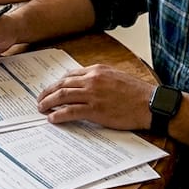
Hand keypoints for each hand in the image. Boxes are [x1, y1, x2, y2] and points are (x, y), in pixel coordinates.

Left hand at [37, 64, 153, 130]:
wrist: (149, 103)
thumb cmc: (136, 92)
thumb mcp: (116, 76)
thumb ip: (99, 78)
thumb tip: (85, 84)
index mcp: (97, 70)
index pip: (70, 75)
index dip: (57, 83)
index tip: (51, 89)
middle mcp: (92, 80)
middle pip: (62, 84)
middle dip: (47, 92)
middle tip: (39, 100)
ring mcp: (92, 95)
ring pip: (62, 96)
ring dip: (48, 103)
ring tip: (41, 109)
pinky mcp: (95, 110)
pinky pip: (70, 111)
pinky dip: (59, 115)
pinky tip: (52, 118)